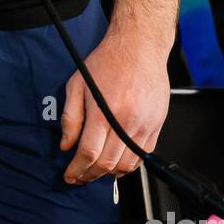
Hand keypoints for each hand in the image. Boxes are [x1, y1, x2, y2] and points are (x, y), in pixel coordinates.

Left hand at [60, 29, 169, 183]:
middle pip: (107, 163)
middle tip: (79, 176)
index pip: (89, 152)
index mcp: (103, 111)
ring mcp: (144, 125)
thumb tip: (66, 145)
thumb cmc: (107, 61)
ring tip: (96, 171)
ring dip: (109, 173)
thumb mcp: (77, 84)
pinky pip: (143, 156)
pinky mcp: (157, 126)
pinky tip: (117, 162)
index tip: (69, 175)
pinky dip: (129, 165)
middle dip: (90, 175)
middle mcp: (125, 121)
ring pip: (127, 165)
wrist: (138, 48)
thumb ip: (71, 117)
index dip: (77, 169)